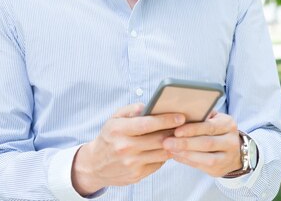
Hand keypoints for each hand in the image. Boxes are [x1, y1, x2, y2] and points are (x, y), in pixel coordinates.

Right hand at [71, 103, 185, 194]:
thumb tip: (148, 105)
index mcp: (118, 130)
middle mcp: (124, 148)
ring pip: (161, 153)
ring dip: (173, 144)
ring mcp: (131, 164)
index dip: (166, 120)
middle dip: (174, 131)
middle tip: (185, 125)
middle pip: (158, 139)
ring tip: (179, 136)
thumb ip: (131, 110)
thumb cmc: (109, 137)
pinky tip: (167, 148)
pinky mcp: (136, 175)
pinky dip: (165, 155)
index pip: (147, 124)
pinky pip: (158, 164)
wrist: (95, 165)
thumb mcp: (114, 119)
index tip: (181, 116)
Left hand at [162, 111, 241, 176]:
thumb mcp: (214, 119)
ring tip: (170, 149)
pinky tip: (175, 156)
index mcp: (228, 124)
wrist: (234, 151)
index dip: (192, 129)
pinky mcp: (219, 170)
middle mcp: (230, 141)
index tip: (176, 131)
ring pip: (206, 158)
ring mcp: (226, 158)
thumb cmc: (217, 130)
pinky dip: (186, 161)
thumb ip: (202, 115)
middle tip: (167, 142)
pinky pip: (201, 166)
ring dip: (185, 154)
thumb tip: (180, 111)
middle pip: (207, 143)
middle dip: (185, 143)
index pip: (210, 127)